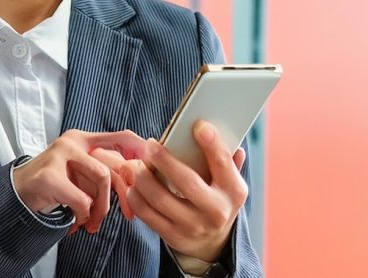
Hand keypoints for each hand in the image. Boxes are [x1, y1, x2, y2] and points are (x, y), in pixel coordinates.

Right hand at [13, 129, 146, 234]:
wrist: (16, 193)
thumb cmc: (53, 184)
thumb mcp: (78, 171)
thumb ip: (101, 169)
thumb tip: (135, 183)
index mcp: (82, 139)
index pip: (119, 137)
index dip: (139, 149)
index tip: (150, 166)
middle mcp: (72, 142)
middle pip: (112, 166)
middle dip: (123, 195)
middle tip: (126, 215)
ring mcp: (59, 156)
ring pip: (100, 180)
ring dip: (100, 208)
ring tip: (91, 221)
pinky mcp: (49, 176)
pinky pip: (81, 200)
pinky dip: (82, 215)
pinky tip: (75, 222)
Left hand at [103, 121, 247, 260]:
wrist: (211, 241)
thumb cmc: (216, 197)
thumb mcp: (228, 181)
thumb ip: (227, 160)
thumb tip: (231, 135)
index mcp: (233, 191)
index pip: (223, 163)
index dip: (212, 143)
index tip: (198, 125)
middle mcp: (216, 211)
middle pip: (187, 182)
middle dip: (165, 160)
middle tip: (150, 144)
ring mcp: (193, 226)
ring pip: (160, 199)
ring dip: (143, 178)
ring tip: (136, 164)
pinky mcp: (173, 236)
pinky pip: (147, 214)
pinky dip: (135, 196)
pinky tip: (133, 184)